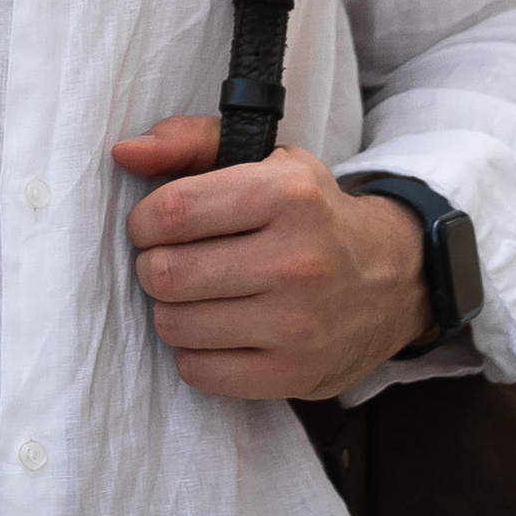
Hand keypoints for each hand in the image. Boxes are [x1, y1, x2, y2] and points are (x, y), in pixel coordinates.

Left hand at [113, 116, 430, 400]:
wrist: (390, 279)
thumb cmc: (308, 213)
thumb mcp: (265, 159)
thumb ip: (189, 142)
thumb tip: (125, 152)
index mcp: (287, 195)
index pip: (172, 212)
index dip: (143, 221)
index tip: (153, 225)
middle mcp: (296, 260)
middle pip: (166, 272)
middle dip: (153, 266)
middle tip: (172, 261)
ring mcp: (297, 324)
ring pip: (175, 324)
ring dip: (170, 309)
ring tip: (196, 294)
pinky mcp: (294, 374)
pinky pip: (199, 371)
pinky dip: (193, 351)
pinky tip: (217, 329)